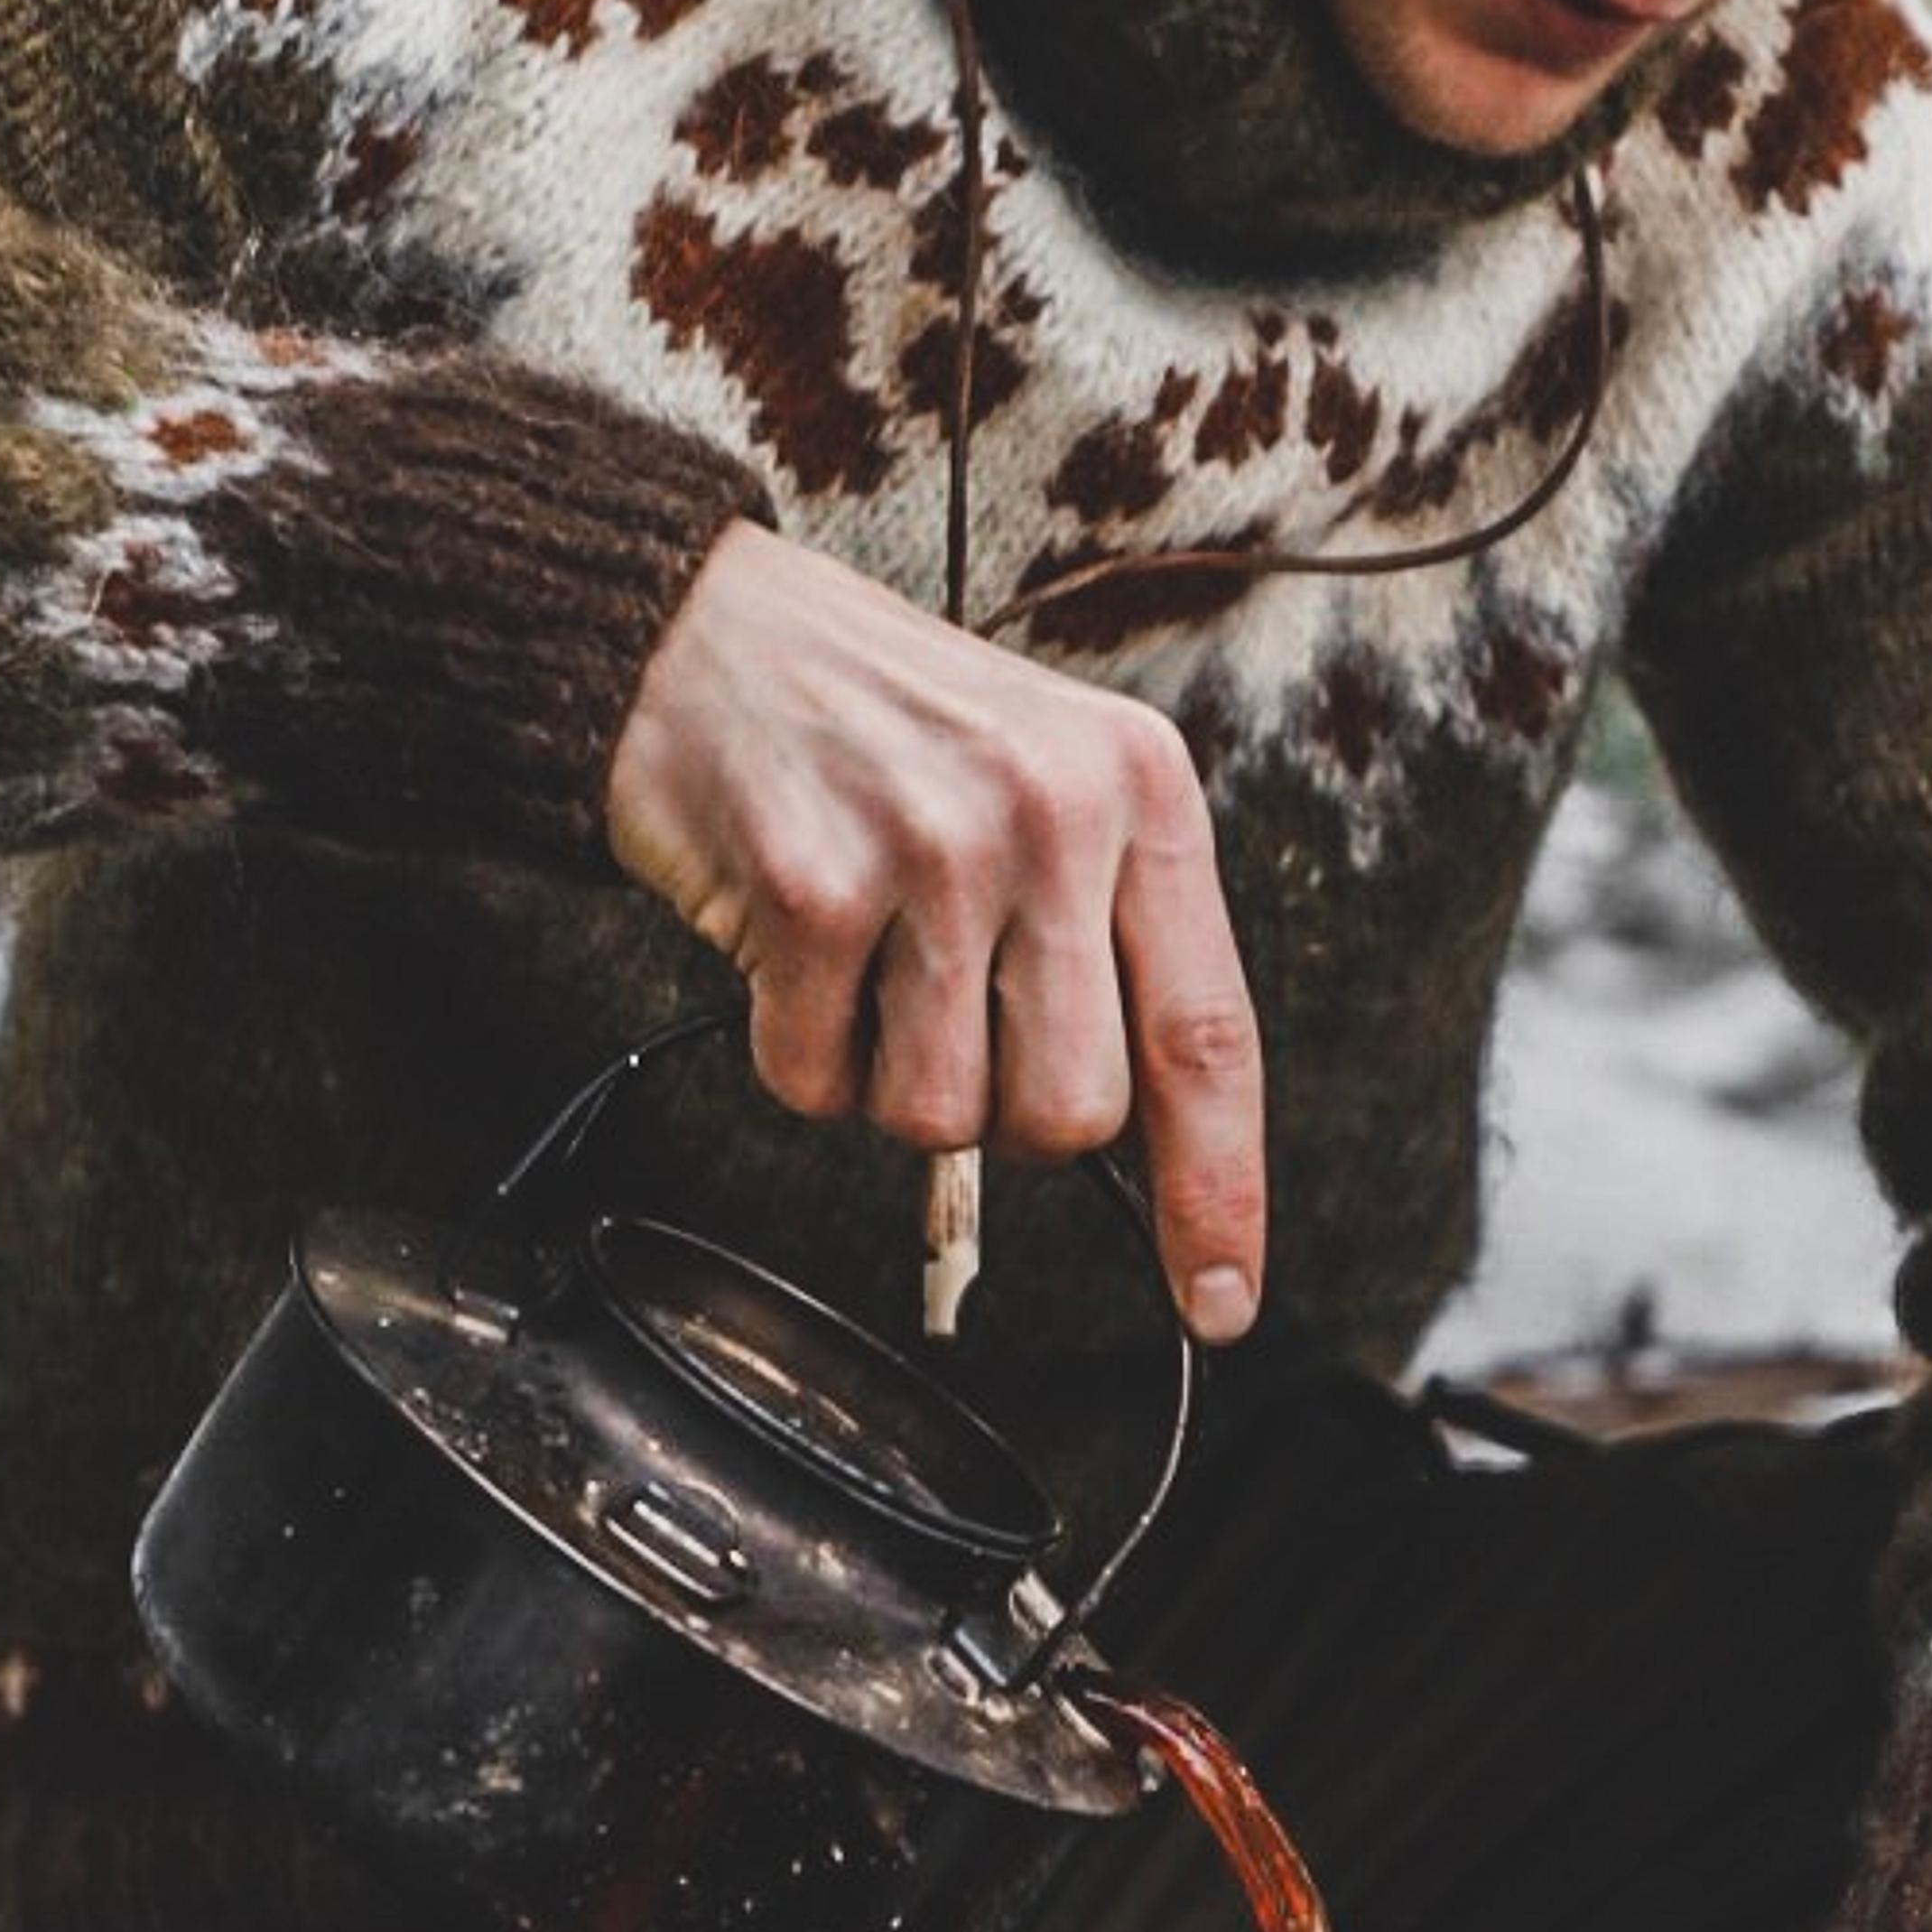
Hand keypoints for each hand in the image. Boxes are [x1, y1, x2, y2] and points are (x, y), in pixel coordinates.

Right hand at [605, 522, 1266, 1340]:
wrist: (709, 631)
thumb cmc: (888, 723)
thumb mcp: (1050, 777)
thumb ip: (1110, 933)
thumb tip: (1146, 1142)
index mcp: (1140, 788)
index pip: (1209, 1033)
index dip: (1219, 1187)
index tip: (1222, 1300)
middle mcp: (1053, 813)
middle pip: (1071, 1113)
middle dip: (1004, 1110)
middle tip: (947, 1016)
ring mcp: (933, 851)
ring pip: (941, 1118)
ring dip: (888, 1079)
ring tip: (865, 959)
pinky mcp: (811, 892)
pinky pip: (816, 1086)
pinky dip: (795, 1051)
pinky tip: (792, 948)